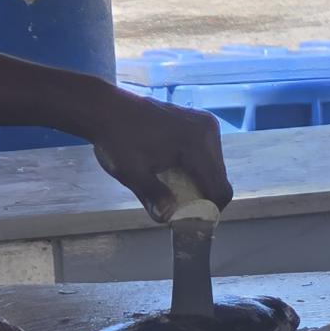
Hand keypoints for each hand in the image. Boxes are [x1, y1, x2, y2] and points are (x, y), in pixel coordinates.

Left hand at [86, 90, 232, 221]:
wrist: (109, 108)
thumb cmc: (118, 140)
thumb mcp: (133, 173)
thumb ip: (154, 198)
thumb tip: (169, 219)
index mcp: (196, 144)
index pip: (219, 188)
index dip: (211, 210)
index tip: (195, 221)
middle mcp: (208, 131)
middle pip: (220, 177)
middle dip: (206, 196)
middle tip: (186, 209)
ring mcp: (206, 123)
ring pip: (217, 165)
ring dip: (203, 181)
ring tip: (181, 190)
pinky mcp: (200, 120)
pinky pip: (209, 151)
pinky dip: (199, 166)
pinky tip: (179, 172)